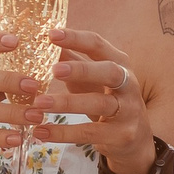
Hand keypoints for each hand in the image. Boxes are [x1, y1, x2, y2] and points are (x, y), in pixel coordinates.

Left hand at [34, 28, 155, 173]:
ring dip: (67, 103)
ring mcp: (128, 110)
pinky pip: (89, 133)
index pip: (98, 45)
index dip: (76, 38)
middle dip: (81, 70)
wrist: (134, 138)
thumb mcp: (90, 78)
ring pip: (98, 104)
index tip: (50, 34)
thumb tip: (42, 42)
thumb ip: (70, 61)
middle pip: (109, 72)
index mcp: (119, 63)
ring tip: (39, 103)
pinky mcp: (122, 135)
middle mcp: (128, 84)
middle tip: (53, 70)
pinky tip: (41, 131)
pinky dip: (63, 133)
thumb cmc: (106, 99)